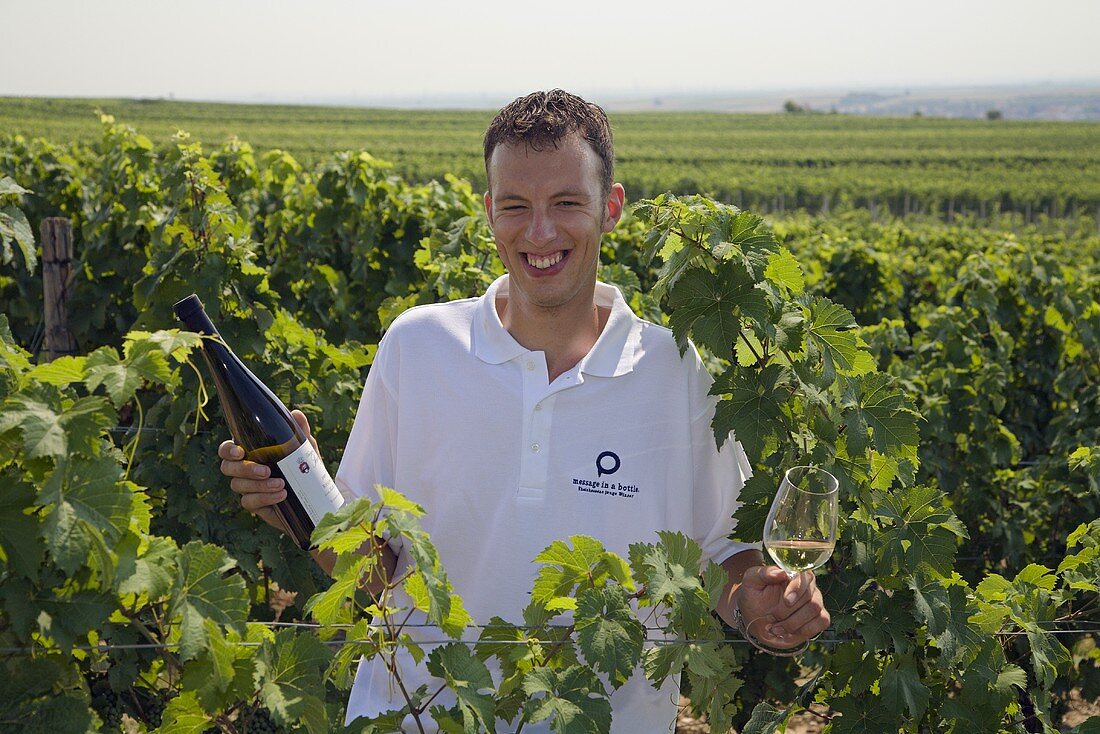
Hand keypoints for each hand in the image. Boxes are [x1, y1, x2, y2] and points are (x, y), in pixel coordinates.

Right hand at [217, 410, 318, 534]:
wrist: (314, 496)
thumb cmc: (303, 467)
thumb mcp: (304, 449)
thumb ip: (300, 432)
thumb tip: (296, 414)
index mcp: (250, 452)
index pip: (227, 449)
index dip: (227, 450)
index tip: (240, 452)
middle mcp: (243, 470)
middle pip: (227, 468)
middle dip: (245, 470)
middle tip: (266, 471)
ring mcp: (247, 488)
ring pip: (238, 486)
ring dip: (259, 486)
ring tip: (281, 484)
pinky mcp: (254, 504)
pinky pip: (249, 502)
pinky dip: (265, 498)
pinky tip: (281, 495)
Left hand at [735, 565, 829, 649]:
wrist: (755, 619)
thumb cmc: (754, 596)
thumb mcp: (751, 581)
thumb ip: (763, 573)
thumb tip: (781, 572)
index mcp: (792, 573)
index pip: (804, 577)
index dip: (797, 589)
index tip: (786, 601)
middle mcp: (808, 586)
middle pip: (810, 597)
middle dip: (789, 611)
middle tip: (771, 618)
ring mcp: (815, 601)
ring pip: (816, 610)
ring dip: (794, 623)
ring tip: (776, 629)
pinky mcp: (819, 617)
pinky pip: (823, 621)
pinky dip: (805, 629)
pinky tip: (789, 633)